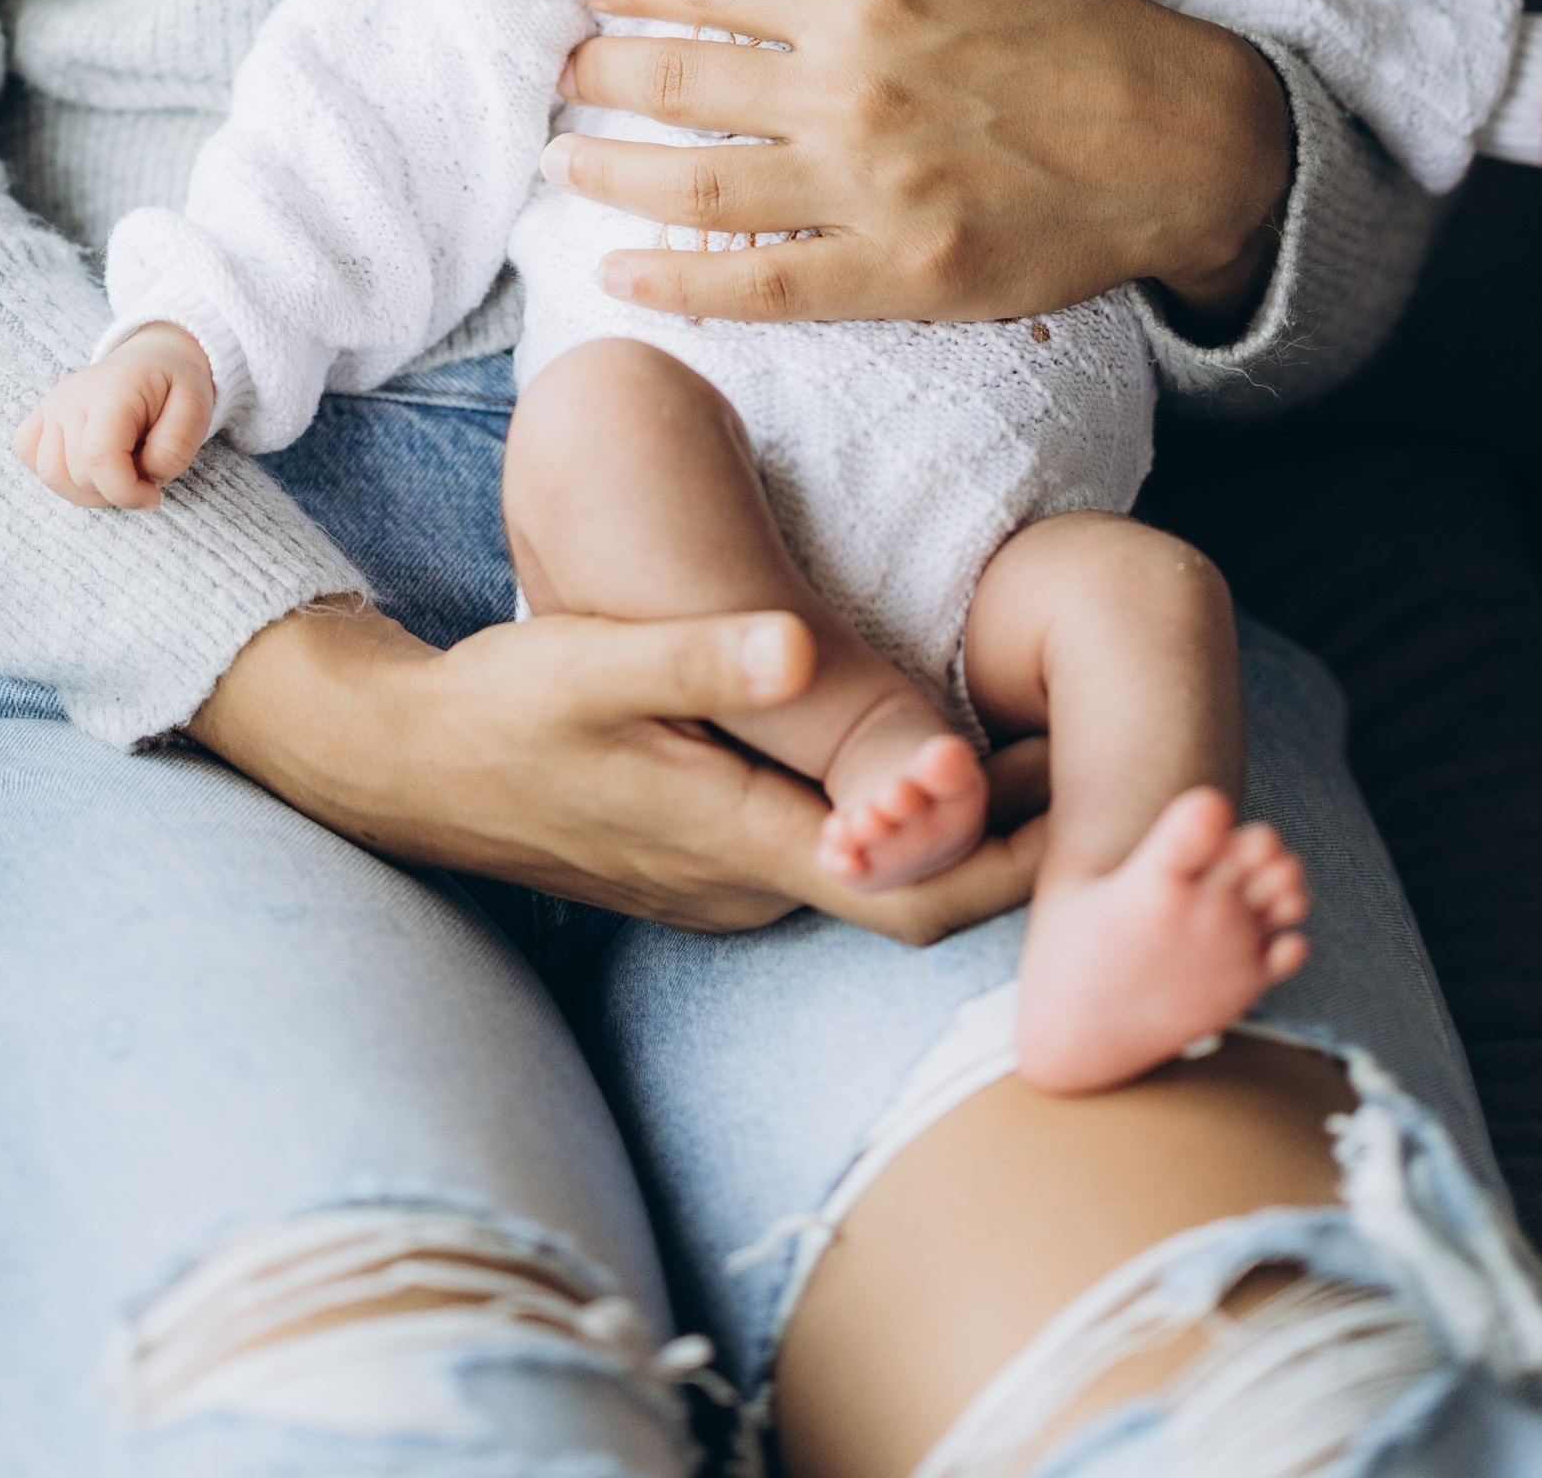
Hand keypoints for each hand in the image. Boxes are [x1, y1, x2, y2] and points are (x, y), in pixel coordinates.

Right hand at [14, 323, 215, 507]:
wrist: (154, 358)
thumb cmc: (175, 388)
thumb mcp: (196, 413)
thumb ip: (172, 451)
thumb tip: (141, 480)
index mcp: (114, 390)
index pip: (98, 456)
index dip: (125, 491)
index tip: (152, 497)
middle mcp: (72, 395)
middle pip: (77, 473)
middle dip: (114, 492)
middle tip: (142, 476)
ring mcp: (52, 404)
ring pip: (51, 475)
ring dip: (87, 491)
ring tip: (117, 475)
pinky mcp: (40, 415)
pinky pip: (30, 457)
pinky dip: (57, 474)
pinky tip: (87, 466)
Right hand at [193, 598, 1048, 942]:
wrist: (411, 767)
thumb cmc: (505, 711)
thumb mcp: (590, 664)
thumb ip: (696, 653)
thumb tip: (797, 643)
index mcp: (739, 845)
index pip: (917, 889)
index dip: (1017, 861)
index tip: (1109, 810)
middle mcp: (750, 886)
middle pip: (923, 897)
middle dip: (1024, 851)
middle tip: (1130, 778)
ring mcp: (733, 881)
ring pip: (887, 879)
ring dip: (973, 836)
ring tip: (1068, 755)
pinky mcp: (720, 854)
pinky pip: (845, 856)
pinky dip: (911, 821)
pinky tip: (948, 754)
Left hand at [548, 0, 1291, 332]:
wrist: (1181, 145)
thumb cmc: (1075, 23)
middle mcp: (854, 94)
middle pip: (681, 81)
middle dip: (599, 73)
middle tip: (560, 73)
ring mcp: (870, 192)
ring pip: (700, 184)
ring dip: (610, 173)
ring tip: (560, 162)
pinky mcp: (896, 275)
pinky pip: (762, 286)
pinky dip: (681, 285)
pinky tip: (622, 275)